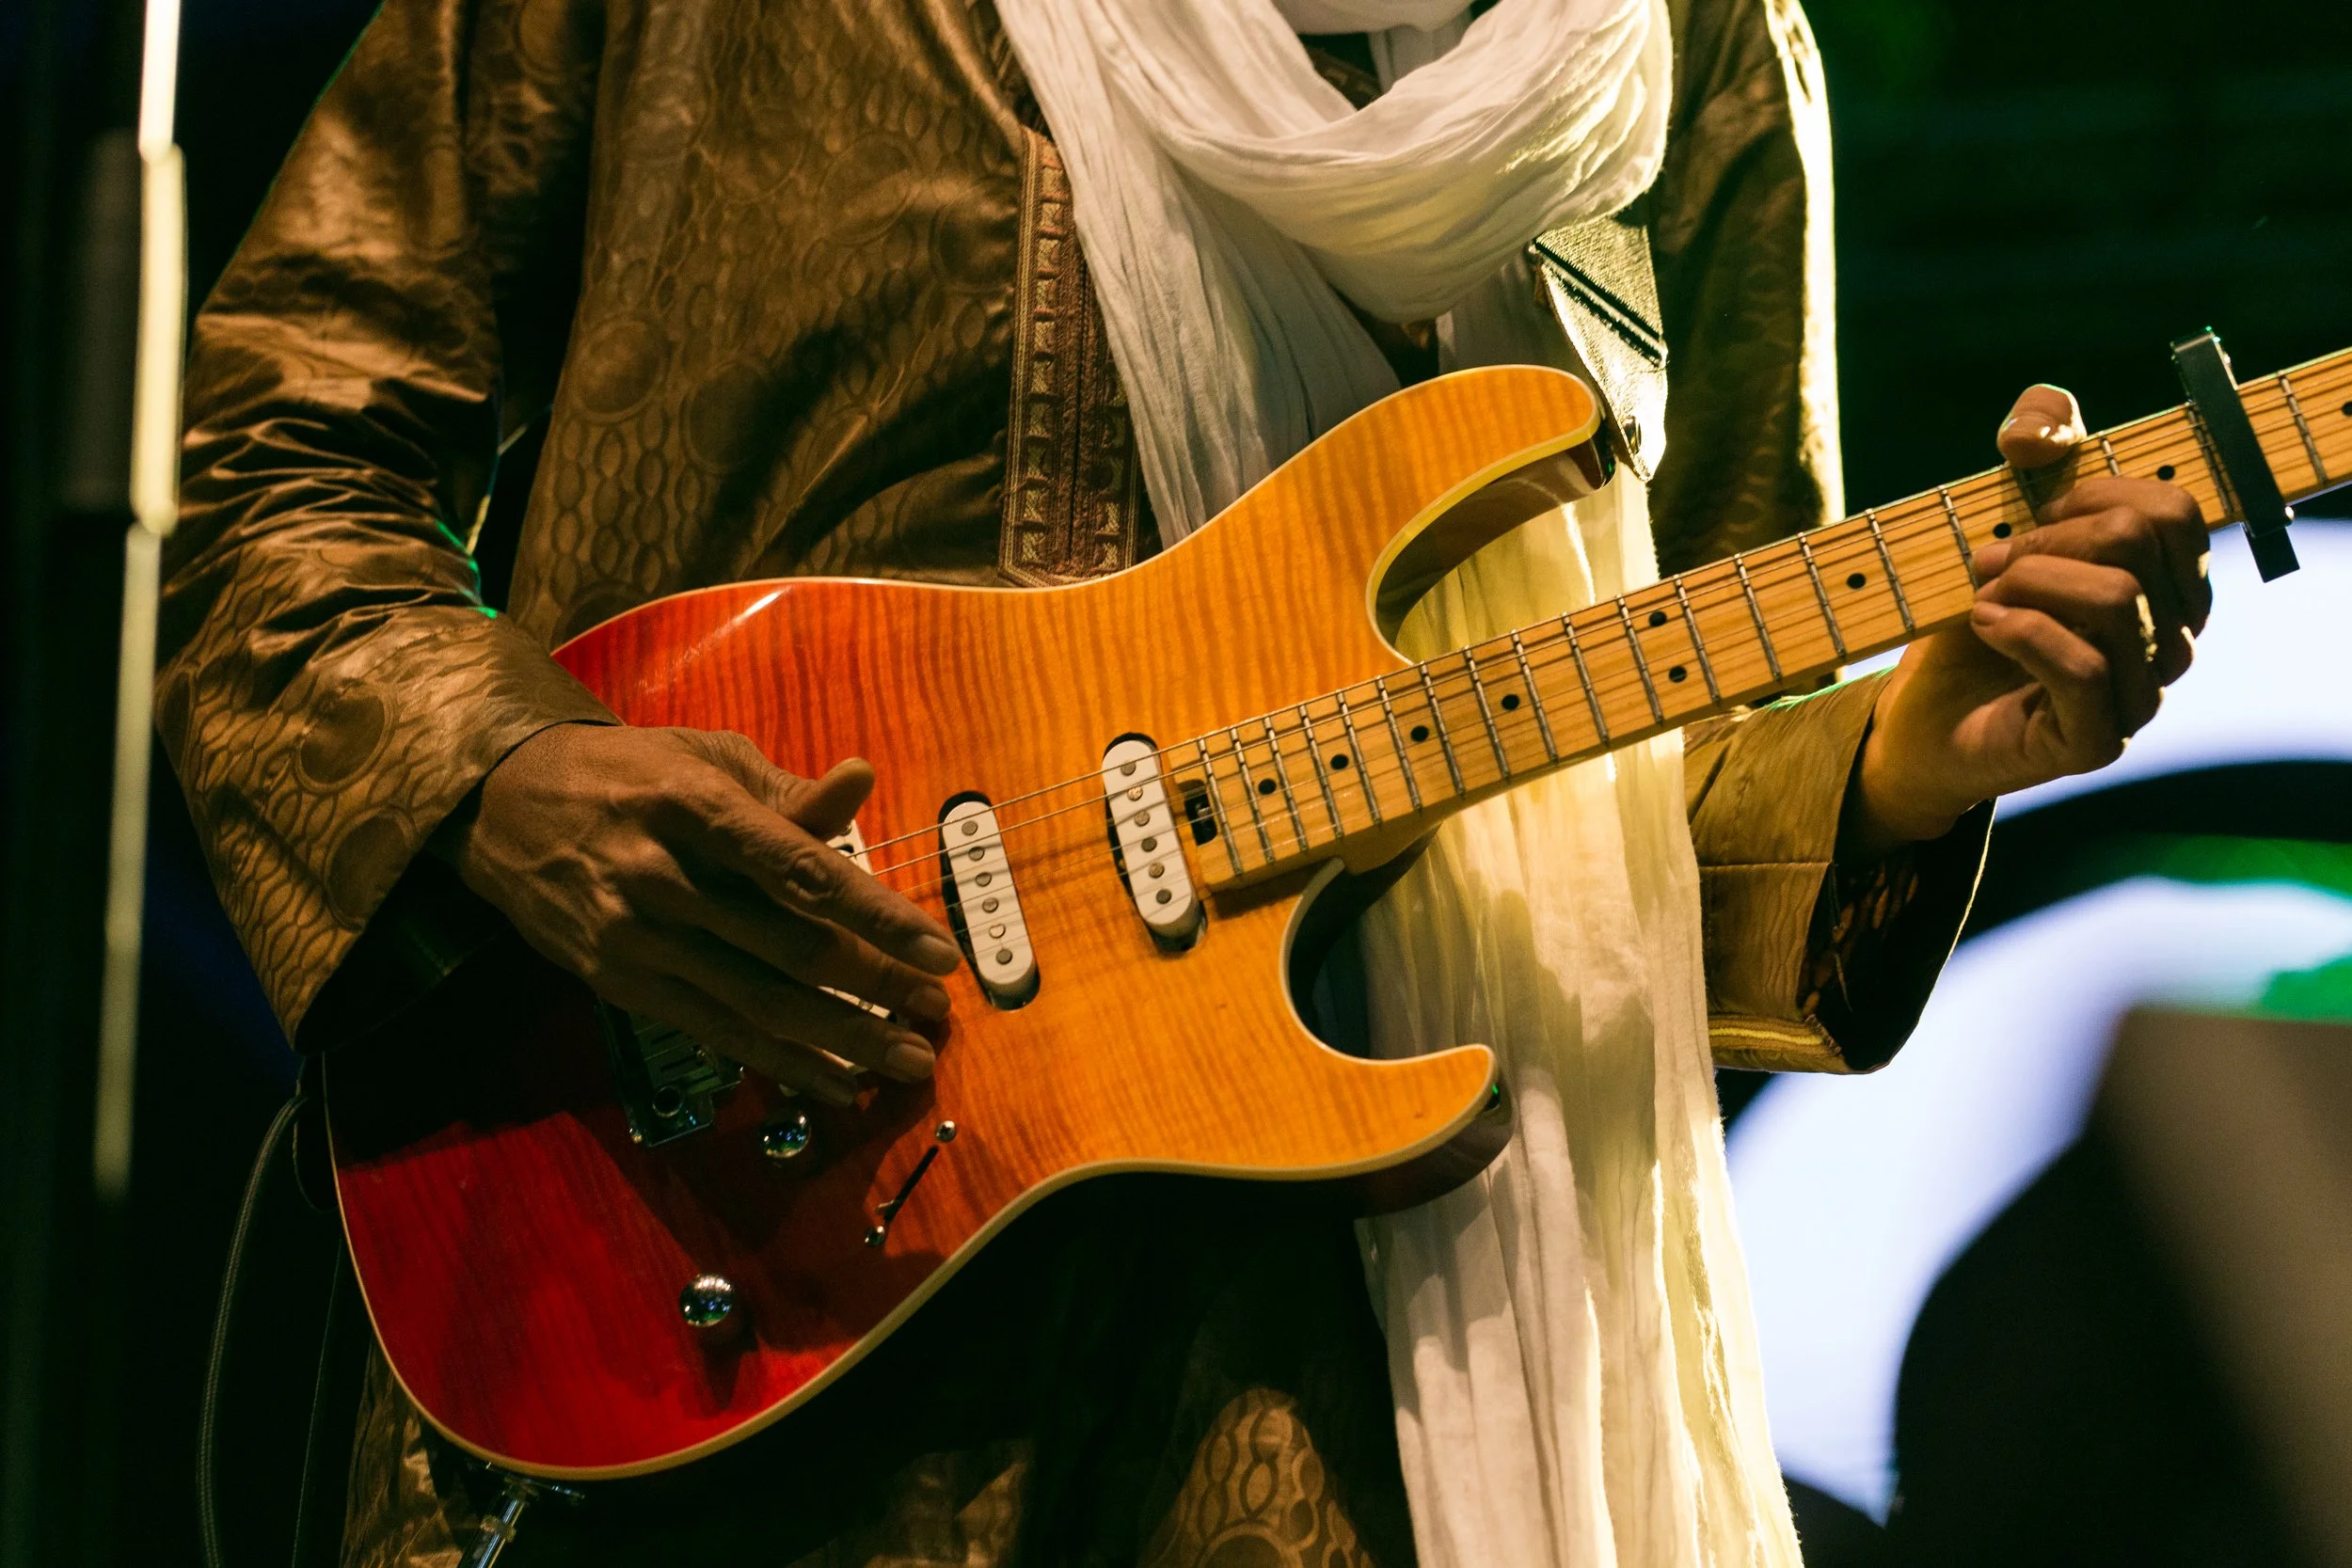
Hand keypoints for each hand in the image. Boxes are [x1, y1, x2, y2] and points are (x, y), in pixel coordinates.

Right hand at [443, 723, 963, 1104]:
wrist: (505, 806)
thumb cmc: (629, 775)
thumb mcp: (703, 759)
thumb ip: (786, 791)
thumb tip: (862, 780)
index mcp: (694, 808)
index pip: (799, 870)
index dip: (874, 915)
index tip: (935, 950)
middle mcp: (665, 878)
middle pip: (788, 947)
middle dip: (874, 986)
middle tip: (937, 1012)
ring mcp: (639, 938)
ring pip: (758, 1003)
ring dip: (843, 1040)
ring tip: (906, 1059)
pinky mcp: (622, 983)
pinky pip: (716, 1032)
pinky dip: (781, 1062)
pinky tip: (836, 1082)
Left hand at [1847, 383, 2211, 853]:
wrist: (1918, 716)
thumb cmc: (1971, 615)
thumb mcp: (1998, 511)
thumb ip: (2033, 438)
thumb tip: (2030, 437)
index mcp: (2167, 585)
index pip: (2173, 510)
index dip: (2093, 493)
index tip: (2032, 513)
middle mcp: (2172, 639)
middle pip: (2138, 545)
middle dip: (2046, 538)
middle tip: (1988, 561)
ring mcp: (2142, 694)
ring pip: (2117, 601)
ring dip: (2028, 582)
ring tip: (1980, 595)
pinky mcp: (2099, 740)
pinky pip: (2083, 666)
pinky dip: (2021, 631)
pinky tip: (1982, 625)